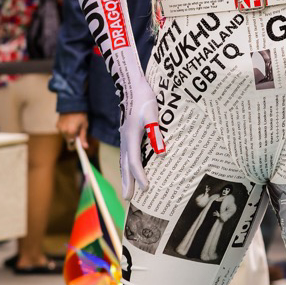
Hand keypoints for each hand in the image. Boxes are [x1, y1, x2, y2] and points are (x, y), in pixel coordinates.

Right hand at [57, 111, 88, 148]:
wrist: (73, 103)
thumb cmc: (81, 114)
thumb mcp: (84, 126)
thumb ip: (83, 137)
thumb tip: (85, 147)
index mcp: (71, 132)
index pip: (70, 146)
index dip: (75, 146)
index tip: (78, 144)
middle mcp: (63, 131)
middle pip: (68, 140)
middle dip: (73, 138)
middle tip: (78, 130)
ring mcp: (59, 128)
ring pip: (65, 135)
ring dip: (69, 133)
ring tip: (74, 124)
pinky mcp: (57, 124)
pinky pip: (62, 130)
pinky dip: (65, 129)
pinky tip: (69, 122)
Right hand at [121, 79, 164, 200]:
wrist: (132, 86)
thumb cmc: (144, 99)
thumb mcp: (152, 114)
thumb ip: (155, 133)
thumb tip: (161, 153)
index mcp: (131, 136)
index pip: (135, 161)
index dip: (140, 176)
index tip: (146, 188)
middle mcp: (125, 139)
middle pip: (125, 164)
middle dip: (127, 181)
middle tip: (128, 198)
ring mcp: (124, 136)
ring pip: (124, 159)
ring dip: (125, 175)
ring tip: (127, 188)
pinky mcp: (126, 133)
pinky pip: (126, 153)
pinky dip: (126, 164)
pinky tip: (130, 167)